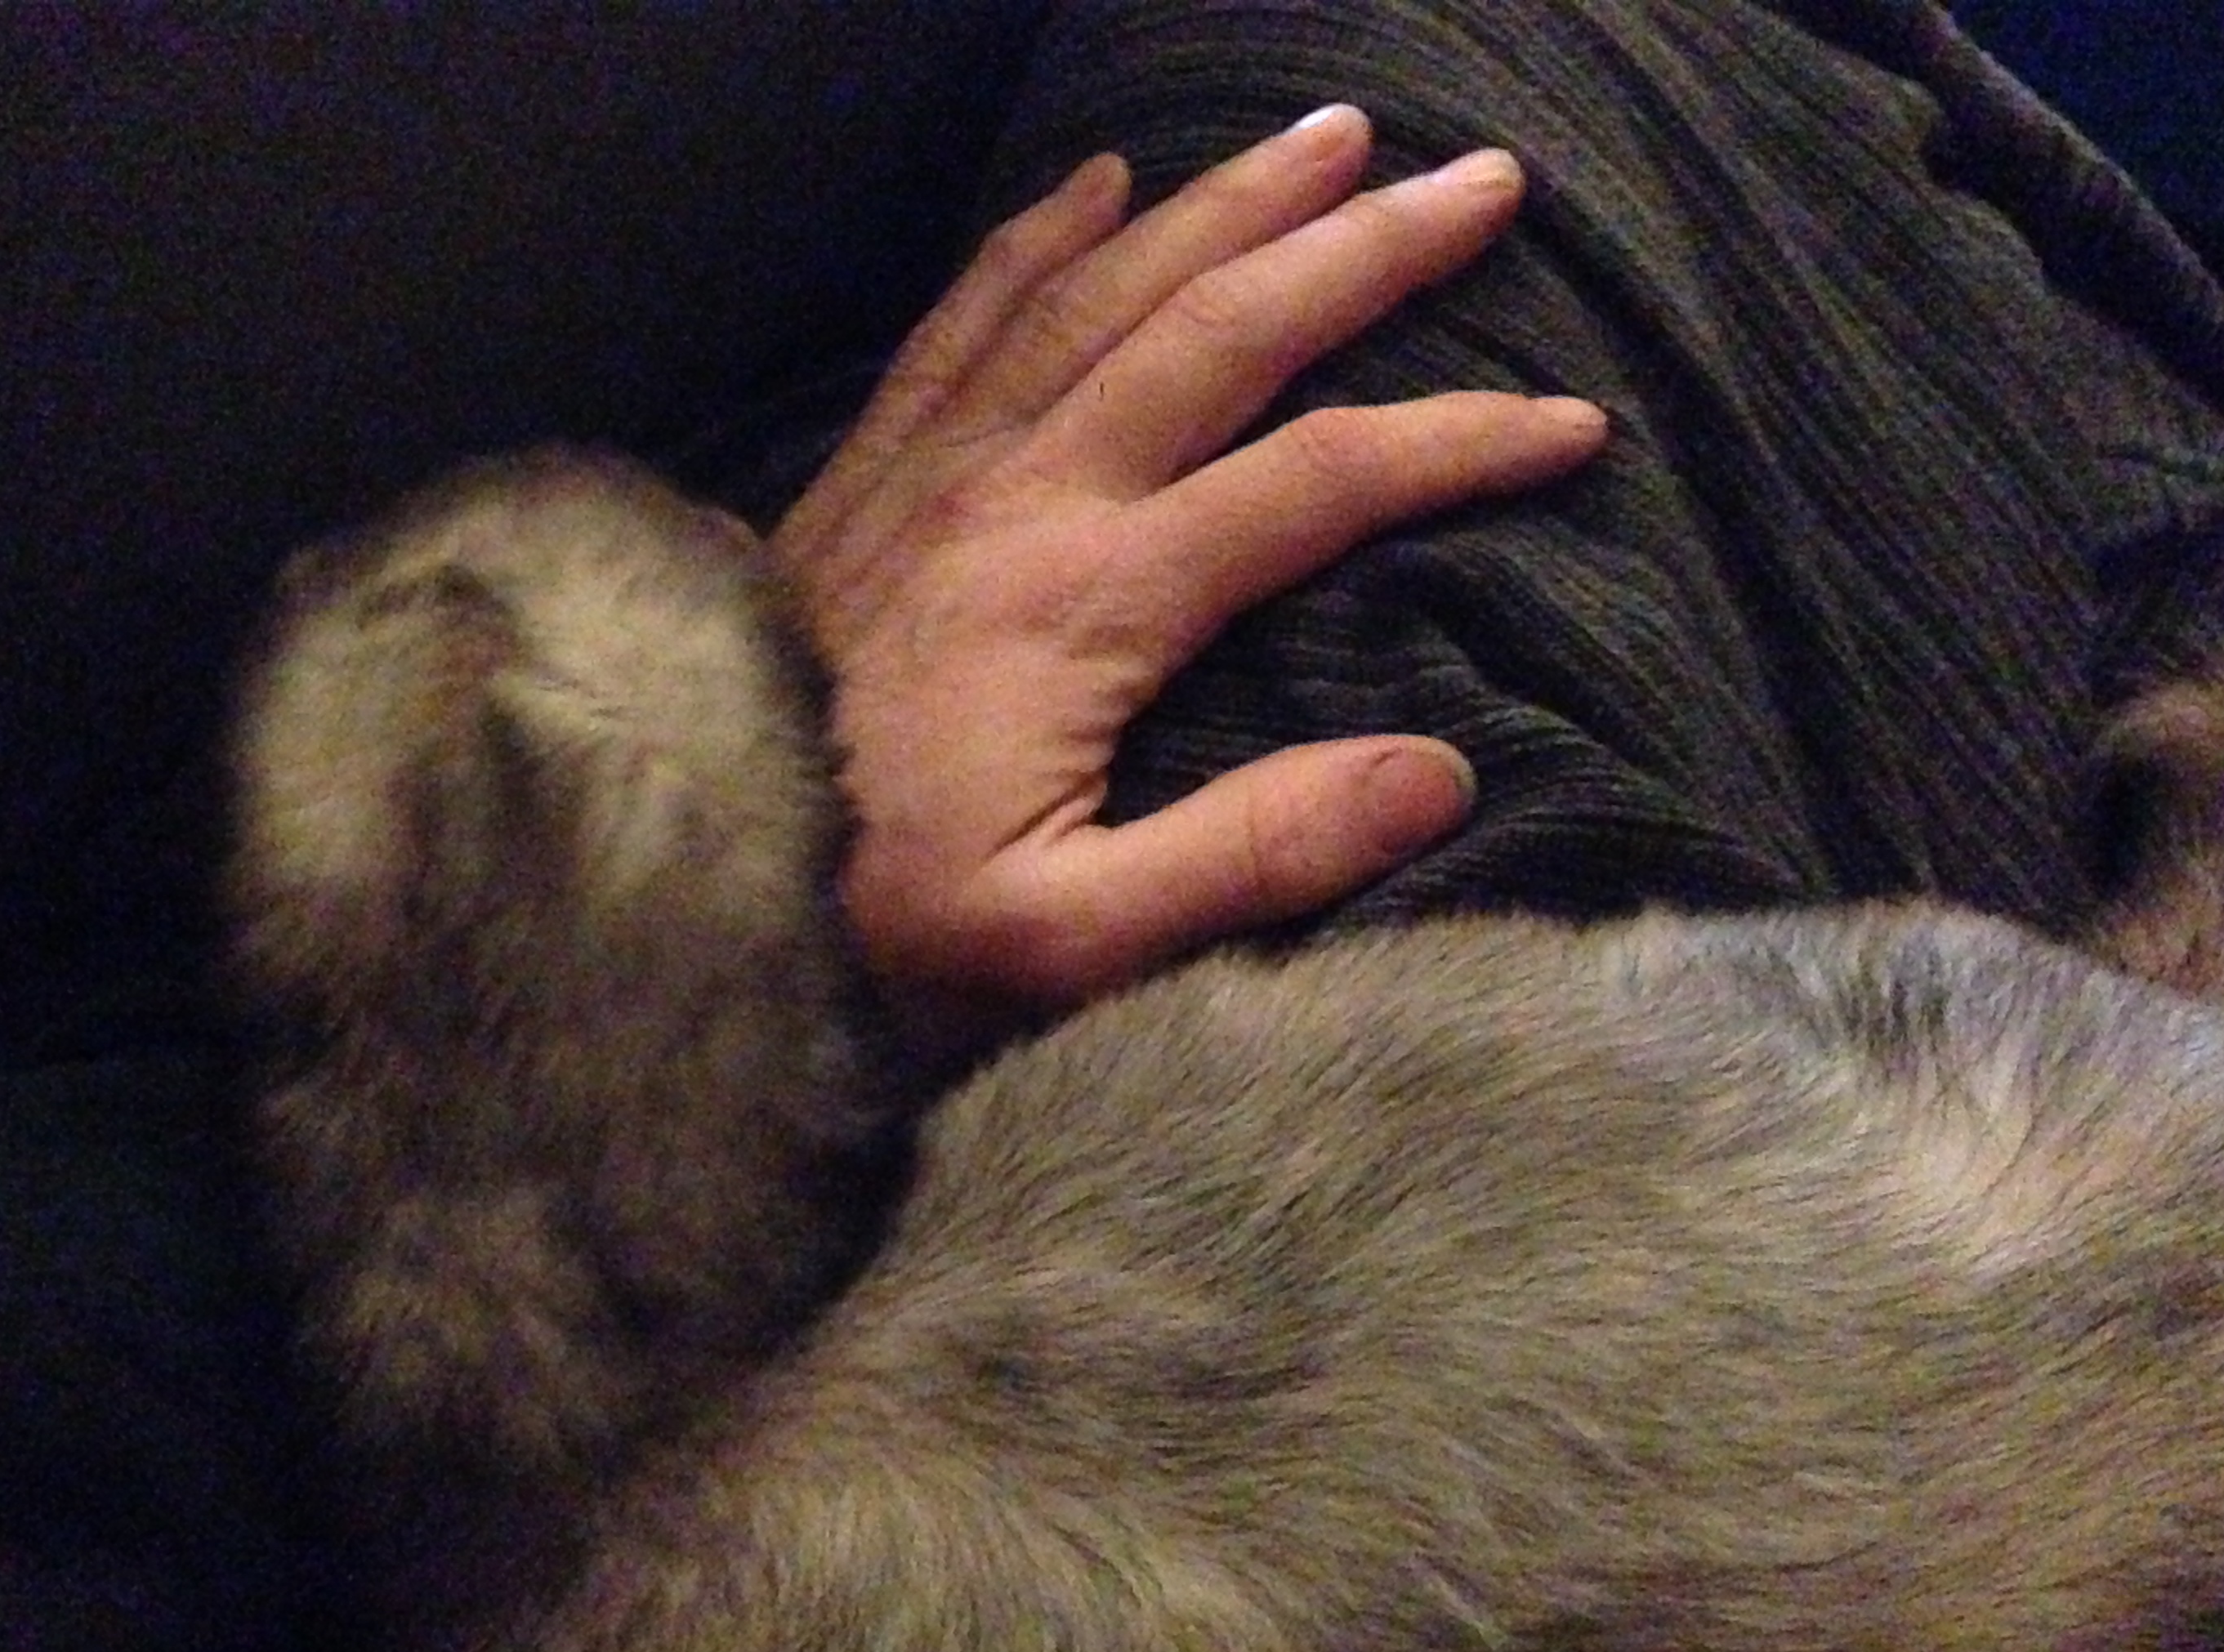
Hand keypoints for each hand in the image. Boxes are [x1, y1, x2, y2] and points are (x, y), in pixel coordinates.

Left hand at [772, 105, 1607, 1053]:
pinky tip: (1096, 182)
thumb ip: (1251, 856)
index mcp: (1090, 604)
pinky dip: (1038, 242)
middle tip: (1478, 182)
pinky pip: (962, 320)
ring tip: (1327, 136)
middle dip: (1359, 249)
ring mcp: (932, 472)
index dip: (1455, 441)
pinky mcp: (864, 478)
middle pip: (1219, 331)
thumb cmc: (866, 925)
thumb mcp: (1068, 943)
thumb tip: (1438, 775)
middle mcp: (1018, 498)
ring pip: (1100, 291)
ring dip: (1221, 206)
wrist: (653, 871)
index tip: (1569, 421)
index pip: (1318, 484)